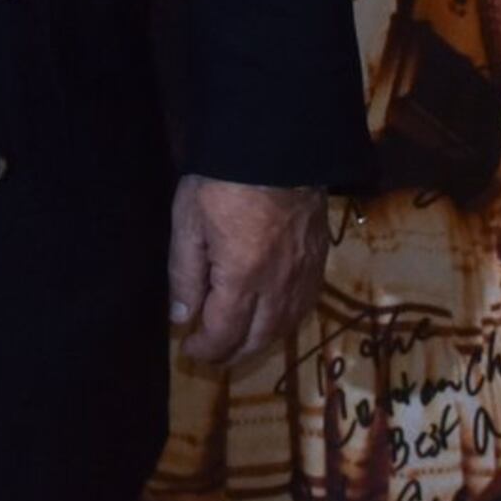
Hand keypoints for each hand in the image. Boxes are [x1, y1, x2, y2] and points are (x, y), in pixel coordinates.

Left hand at [169, 175, 326, 364]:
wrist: (279, 146)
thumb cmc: (224, 179)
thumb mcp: (189, 221)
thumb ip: (184, 273)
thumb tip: (181, 317)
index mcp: (243, 278)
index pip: (224, 334)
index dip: (205, 348)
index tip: (189, 348)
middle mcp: (278, 286)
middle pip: (257, 339)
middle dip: (231, 354)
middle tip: (211, 354)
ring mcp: (304, 274)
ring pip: (284, 328)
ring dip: (259, 343)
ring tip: (239, 343)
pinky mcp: (319, 259)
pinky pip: (305, 306)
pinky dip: (285, 323)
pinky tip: (273, 319)